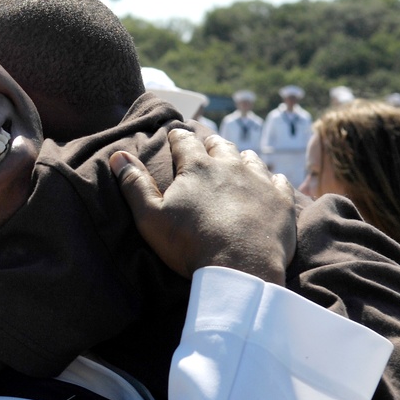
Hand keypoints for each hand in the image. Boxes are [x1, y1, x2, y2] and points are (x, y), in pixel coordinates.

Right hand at [110, 129, 295, 284]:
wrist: (241, 267)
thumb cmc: (190, 245)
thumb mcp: (151, 218)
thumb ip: (134, 185)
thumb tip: (118, 156)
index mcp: (197, 167)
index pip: (185, 141)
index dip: (178, 136)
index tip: (175, 132)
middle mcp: (230, 165)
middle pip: (220, 145)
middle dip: (211, 143)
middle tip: (208, 144)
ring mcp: (259, 181)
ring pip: (250, 159)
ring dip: (241, 158)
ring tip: (238, 161)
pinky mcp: (281, 200)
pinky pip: (279, 180)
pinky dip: (272, 179)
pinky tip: (270, 183)